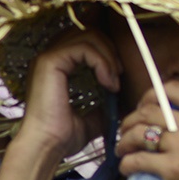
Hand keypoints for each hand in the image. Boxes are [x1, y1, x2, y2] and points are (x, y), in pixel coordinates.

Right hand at [13, 28, 119, 163]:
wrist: (49, 146)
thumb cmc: (65, 135)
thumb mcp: (95, 114)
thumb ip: (107, 100)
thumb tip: (130, 95)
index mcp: (59, 66)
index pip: (88, 40)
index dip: (108, 51)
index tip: (119, 75)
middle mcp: (51, 57)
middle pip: (90, 32)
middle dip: (111, 51)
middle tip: (119, 76)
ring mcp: (48, 57)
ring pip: (89, 36)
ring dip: (109, 57)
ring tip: (114, 82)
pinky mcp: (49, 61)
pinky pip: (84, 48)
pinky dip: (102, 62)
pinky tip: (108, 82)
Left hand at [116, 82, 178, 179]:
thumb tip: (166, 110)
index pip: (173, 89)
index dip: (150, 97)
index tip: (143, 109)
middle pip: (150, 110)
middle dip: (130, 121)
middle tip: (125, 132)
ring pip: (139, 134)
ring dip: (123, 141)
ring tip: (122, 150)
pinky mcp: (172, 169)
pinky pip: (136, 160)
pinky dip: (125, 163)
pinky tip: (126, 167)